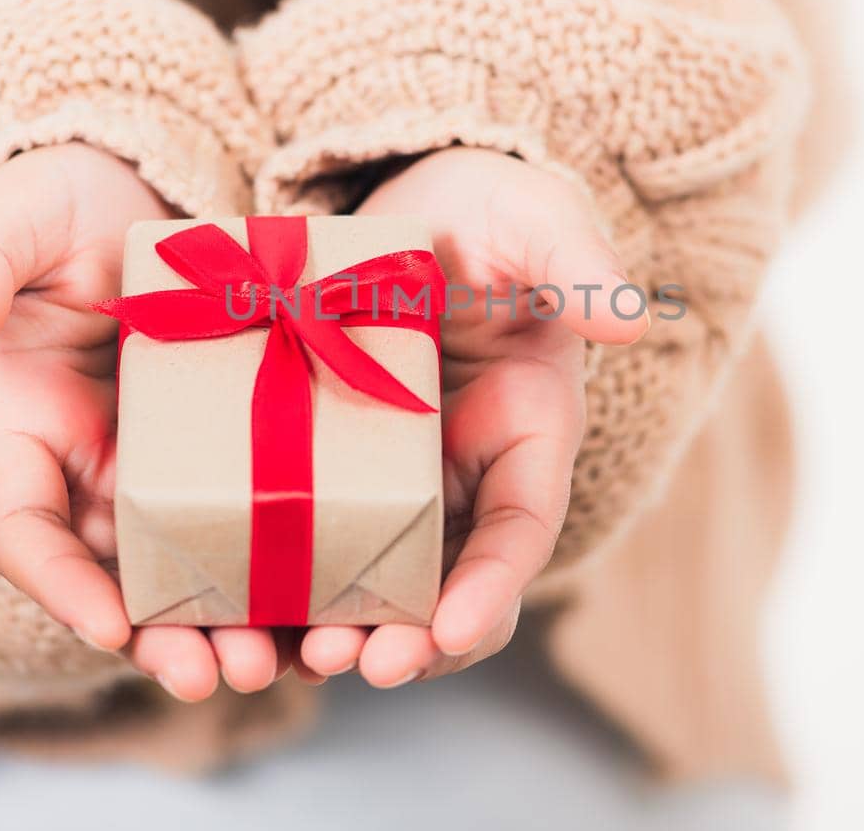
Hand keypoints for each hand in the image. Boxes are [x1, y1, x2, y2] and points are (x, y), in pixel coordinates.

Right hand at [0, 144, 285, 700]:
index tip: (109, 627)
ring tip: (288, 662)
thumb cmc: (63, 203)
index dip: (60, 587)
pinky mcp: (233, 451)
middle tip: (220, 676)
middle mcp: (89, 467)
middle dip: (163, 638)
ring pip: (192, 571)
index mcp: (22, 429)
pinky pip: (257, 524)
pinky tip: (337, 602)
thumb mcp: (17, 217)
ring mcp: (164, 465)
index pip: (22, 532)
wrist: (142, 188)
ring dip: (232, 627)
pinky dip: (288, 571)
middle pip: (116, 579)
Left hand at [295, 147, 644, 686]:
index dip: (492, 587)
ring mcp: (394, 477)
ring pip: (375, 581)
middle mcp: (465, 474)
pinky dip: (281, 584)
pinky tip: (234, 609)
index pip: (521, 529)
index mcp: (527, 431)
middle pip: (448, 585)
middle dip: (411, 639)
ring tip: (290, 655)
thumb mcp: (531, 219)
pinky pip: (307, 539)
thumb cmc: (485, 208)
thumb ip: (575, 259)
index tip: (451, 631)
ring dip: (340, 629)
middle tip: (357, 662)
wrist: (409, 201)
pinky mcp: (326, 465)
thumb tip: (629, 315)